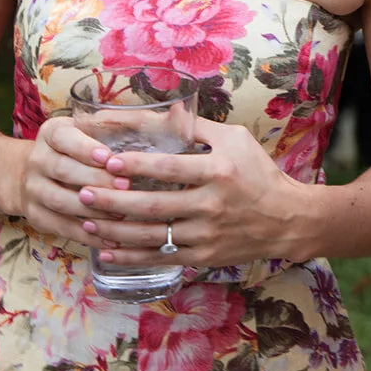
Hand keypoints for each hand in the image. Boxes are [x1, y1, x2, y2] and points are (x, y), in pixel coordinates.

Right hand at [16, 116, 126, 243]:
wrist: (30, 175)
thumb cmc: (75, 149)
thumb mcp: (86, 130)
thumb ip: (112, 126)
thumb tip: (160, 118)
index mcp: (51, 133)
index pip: (64, 137)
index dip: (85, 148)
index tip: (108, 157)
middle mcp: (37, 160)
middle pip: (63, 170)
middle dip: (96, 179)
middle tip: (125, 186)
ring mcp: (33, 189)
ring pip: (60, 201)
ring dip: (92, 209)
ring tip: (121, 213)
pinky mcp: (36, 216)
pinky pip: (61, 228)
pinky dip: (87, 235)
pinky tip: (111, 239)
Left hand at [75, 117, 305, 270]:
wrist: (288, 219)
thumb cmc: (260, 173)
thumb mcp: (238, 140)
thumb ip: (199, 128)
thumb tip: (164, 112)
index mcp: (219, 171)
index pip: (170, 168)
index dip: (136, 165)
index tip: (108, 161)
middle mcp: (212, 203)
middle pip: (154, 205)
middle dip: (113, 201)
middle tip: (82, 193)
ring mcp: (207, 233)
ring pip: (152, 235)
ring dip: (115, 230)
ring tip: (86, 221)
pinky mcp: (204, 255)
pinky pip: (161, 257)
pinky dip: (131, 256)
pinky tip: (106, 250)